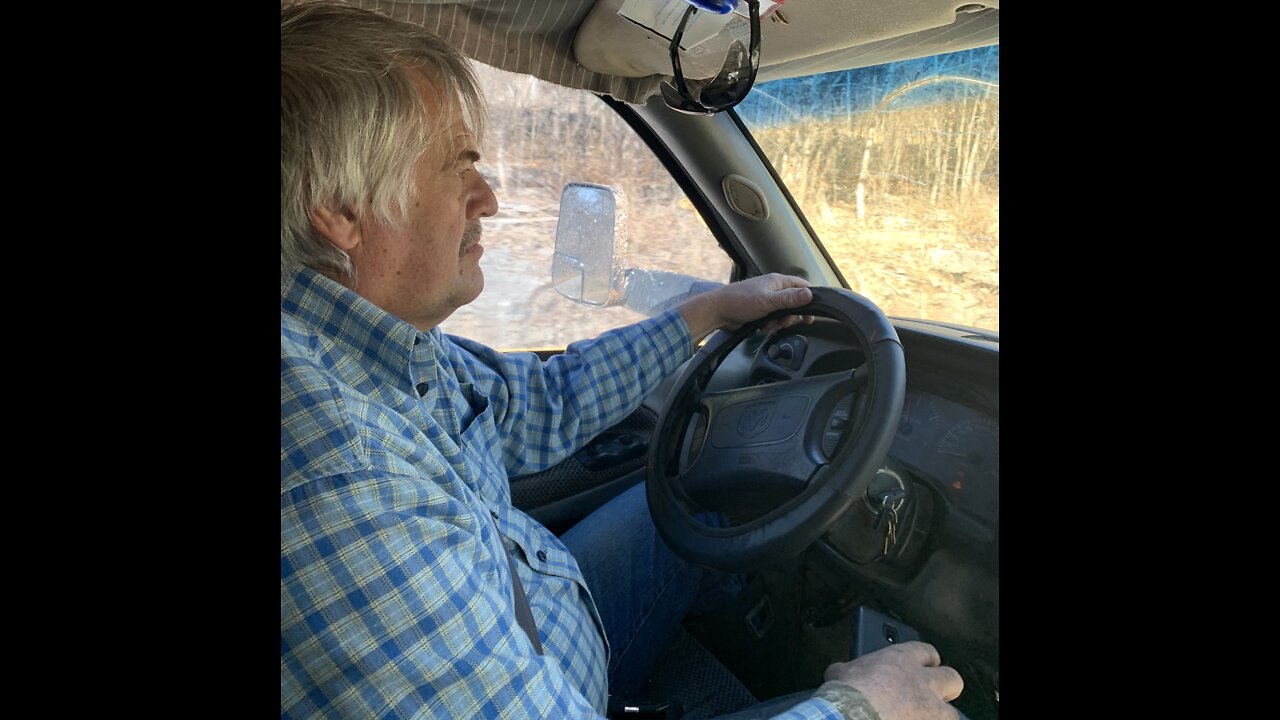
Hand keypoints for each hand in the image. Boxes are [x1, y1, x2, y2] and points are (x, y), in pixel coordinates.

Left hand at [678, 273, 814, 340]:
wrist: (718, 311)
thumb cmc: (741, 302)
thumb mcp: (768, 301)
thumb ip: (790, 299)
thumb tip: (810, 294)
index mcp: (778, 282)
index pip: (802, 286)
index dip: (809, 299)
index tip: (811, 314)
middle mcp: (774, 289)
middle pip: (794, 304)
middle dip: (791, 316)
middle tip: (784, 322)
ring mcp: (766, 300)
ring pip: (784, 314)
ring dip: (779, 322)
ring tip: (768, 324)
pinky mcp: (760, 311)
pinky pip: (773, 320)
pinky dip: (770, 325)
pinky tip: (761, 327)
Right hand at [823, 641, 963, 719]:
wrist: (851, 718)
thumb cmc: (847, 694)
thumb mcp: (841, 672)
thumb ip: (851, 669)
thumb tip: (842, 671)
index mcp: (902, 659)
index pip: (926, 651)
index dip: (925, 660)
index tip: (921, 666)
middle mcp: (923, 682)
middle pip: (952, 678)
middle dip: (944, 686)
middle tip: (931, 694)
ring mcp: (930, 710)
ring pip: (952, 712)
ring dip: (940, 715)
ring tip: (926, 717)